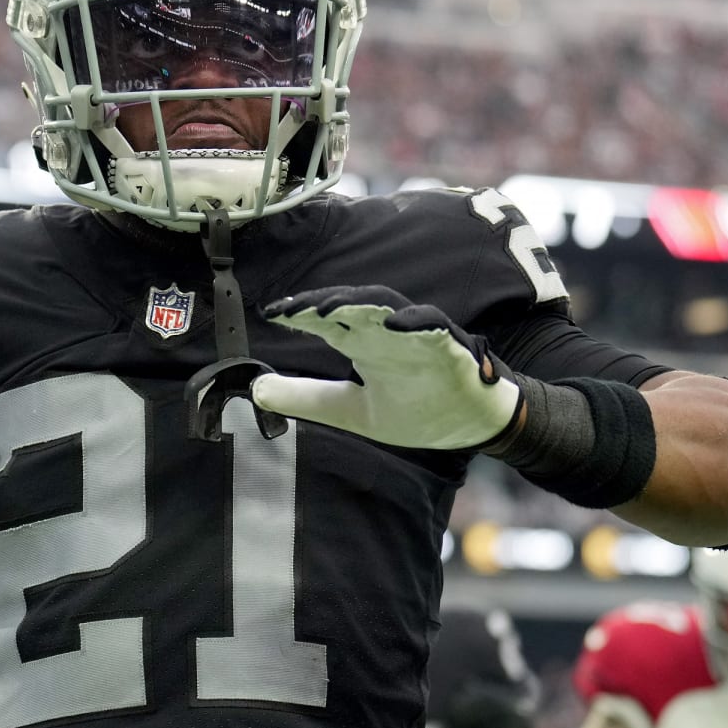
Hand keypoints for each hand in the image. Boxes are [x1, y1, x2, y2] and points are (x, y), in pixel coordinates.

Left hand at [250, 286, 521, 449]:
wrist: (471, 424)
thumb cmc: (416, 409)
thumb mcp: (352, 411)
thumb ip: (307, 399)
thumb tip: (256, 391)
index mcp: (364, 344)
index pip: (326, 320)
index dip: (299, 313)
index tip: (270, 313)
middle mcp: (386, 334)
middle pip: (350, 305)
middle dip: (321, 302)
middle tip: (291, 307)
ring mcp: (417, 337)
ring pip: (388, 308)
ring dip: (360, 304)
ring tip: (330, 307)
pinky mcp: (449, 348)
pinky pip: (433, 327)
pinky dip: (416, 322)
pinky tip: (395, 324)